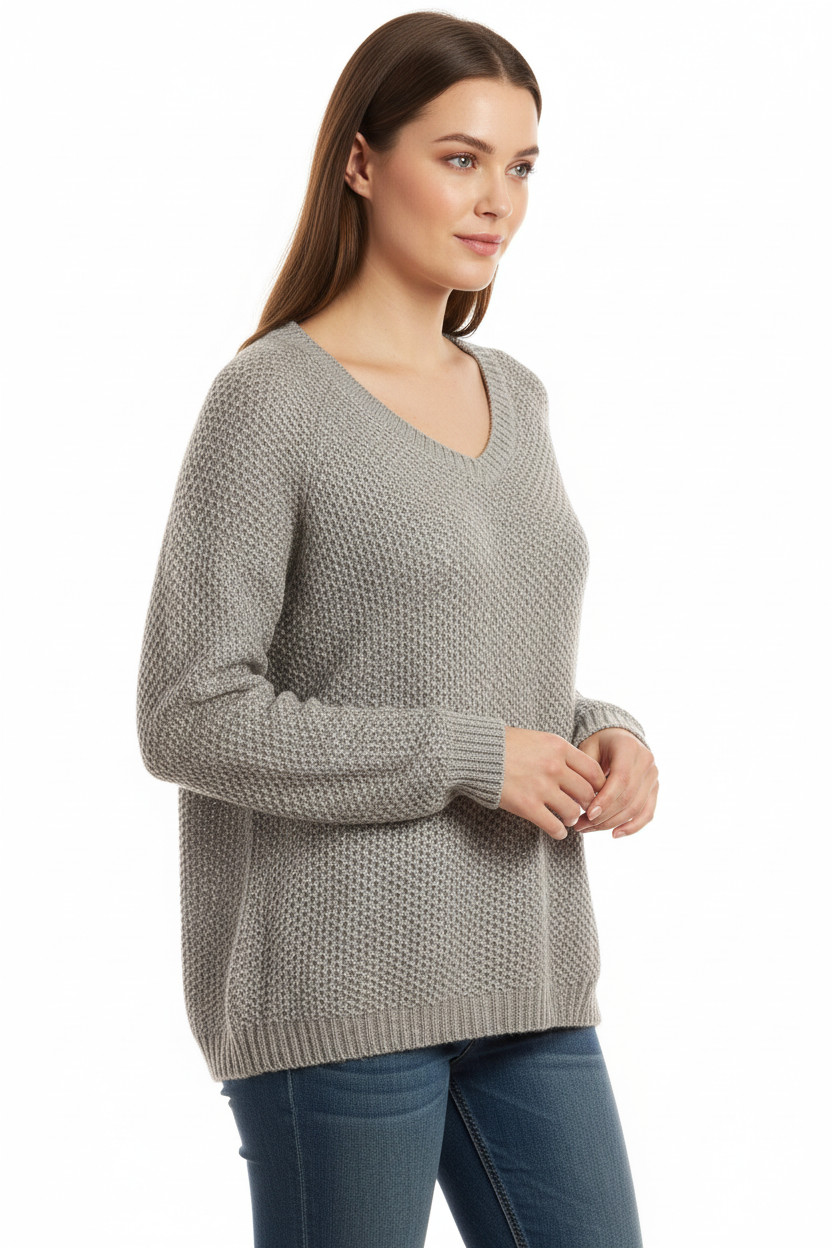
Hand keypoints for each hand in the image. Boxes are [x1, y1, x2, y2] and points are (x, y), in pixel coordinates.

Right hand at [499, 726, 608, 840]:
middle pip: (587, 793)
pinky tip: (558, 832)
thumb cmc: (503, 744)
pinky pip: (553, 826)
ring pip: (573, 812)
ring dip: (572, 818)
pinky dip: (559, 833)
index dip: (598, 786)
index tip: (594, 792)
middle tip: (582, 808)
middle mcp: (554, 767)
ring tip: (567, 819)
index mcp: (559, 747)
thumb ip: (558, 753)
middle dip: (587, 804)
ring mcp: (541, 787)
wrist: (475, 752)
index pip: (593, 771)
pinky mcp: (527, 806)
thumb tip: (576, 771)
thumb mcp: (537, 739)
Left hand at [569, 728, 658, 838]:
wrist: (617, 737)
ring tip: (589, 829)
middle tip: (581, 825)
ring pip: (636, 808)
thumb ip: (584, 771)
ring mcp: (653, 776)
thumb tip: (579, 802)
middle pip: (628, 797)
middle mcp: (646, 761)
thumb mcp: (586, 748)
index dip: (605, 799)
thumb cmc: (597, 744)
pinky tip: (615, 834)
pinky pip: (647, 813)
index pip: (621, 779)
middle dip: (604, 816)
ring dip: (612, 823)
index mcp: (629, 747)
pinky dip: (633, 827)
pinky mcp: (654, 789)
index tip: (587, 814)